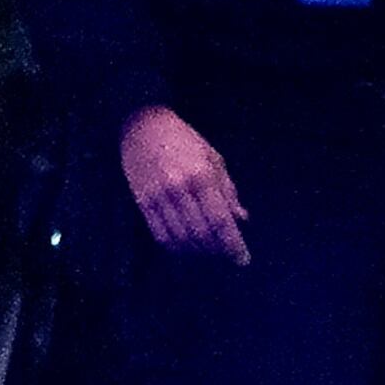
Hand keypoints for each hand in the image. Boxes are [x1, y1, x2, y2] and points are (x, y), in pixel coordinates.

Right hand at [121, 105, 249, 261]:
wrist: (142, 125)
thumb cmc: (184, 140)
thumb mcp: (213, 158)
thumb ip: (228, 190)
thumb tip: (241, 219)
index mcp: (202, 176)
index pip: (221, 220)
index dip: (233, 244)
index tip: (243, 259)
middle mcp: (180, 189)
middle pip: (202, 234)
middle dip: (217, 250)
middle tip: (226, 252)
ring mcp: (158, 197)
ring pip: (181, 238)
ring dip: (198, 251)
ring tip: (208, 249)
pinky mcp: (142, 202)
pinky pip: (160, 235)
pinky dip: (175, 247)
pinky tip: (186, 246)